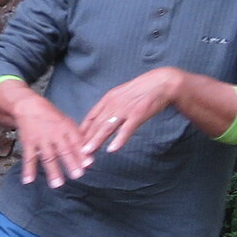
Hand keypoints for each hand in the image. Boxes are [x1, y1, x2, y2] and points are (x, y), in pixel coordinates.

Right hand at [6, 88, 89, 188]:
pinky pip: (29, 158)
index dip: (83, 153)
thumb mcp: (67, 124)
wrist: (29, 107)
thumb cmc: (52, 118)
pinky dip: (28, 169)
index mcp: (67, 128)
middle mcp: (55, 134)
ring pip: (48, 157)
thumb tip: (88, 158)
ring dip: (53, 171)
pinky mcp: (28, 143)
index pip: (77, 142)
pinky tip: (28, 180)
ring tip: (57, 184)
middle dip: (71, 163)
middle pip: (64, 150)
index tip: (88, 164)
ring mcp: (41, 139)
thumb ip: (77, 140)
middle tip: (77, 175)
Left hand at [76, 67, 192, 154]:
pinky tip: (113, 149)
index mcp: (108, 100)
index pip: (91, 117)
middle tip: (76, 153)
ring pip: (107, 127)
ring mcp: (125, 110)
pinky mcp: (138, 114)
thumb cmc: (142, 91)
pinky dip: (119, 139)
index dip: (82, 130)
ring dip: (96, 140)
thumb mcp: (121, 96)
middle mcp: (113, 104)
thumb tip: (101, 119)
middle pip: (96, 124)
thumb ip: (111, 107)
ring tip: (88, 152)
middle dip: (85, 139)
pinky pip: (127, 129)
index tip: (74, 142)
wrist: (162, 83)